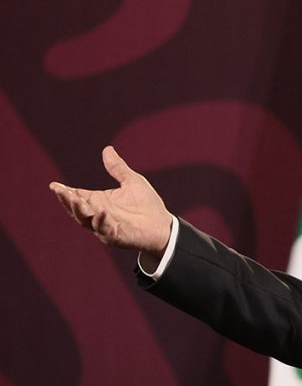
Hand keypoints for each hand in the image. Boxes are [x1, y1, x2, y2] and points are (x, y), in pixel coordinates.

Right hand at [50, 146, 173, 263]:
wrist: (163, 226)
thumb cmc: (147, 205)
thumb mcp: (132, 182)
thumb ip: (118, 168)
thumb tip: (107, 149)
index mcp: (99, 201)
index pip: (77, 196)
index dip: (65, 192)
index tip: (54, 185)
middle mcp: (98, 214)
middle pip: (77, 209)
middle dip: (67, 200)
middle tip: (60, 191)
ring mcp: (106, 226)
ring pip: (86, 220)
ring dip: (79, 210)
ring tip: (74, 199)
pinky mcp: (116, 236)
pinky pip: (106, 229)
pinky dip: (102, 221)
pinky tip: (101, 212)